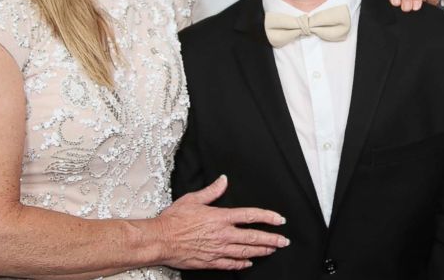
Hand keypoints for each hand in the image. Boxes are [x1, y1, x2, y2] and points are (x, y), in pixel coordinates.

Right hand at [154, 175, 288, 269]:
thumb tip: (223, 180)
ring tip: (272, 250)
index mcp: (220, 217)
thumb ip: (211, 191)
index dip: (268, 217)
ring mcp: (218, 249)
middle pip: (253, 237)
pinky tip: (248, 263)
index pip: (250, 216)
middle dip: (271, 239)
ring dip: (261, 251)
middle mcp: (222, 234)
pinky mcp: (210, 261)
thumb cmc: (173, 219)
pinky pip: (230, 264)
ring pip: (246, 252)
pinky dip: (241, 264)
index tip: (280, 220)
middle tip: (284, 241)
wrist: (160, 240)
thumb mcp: (193, 199)